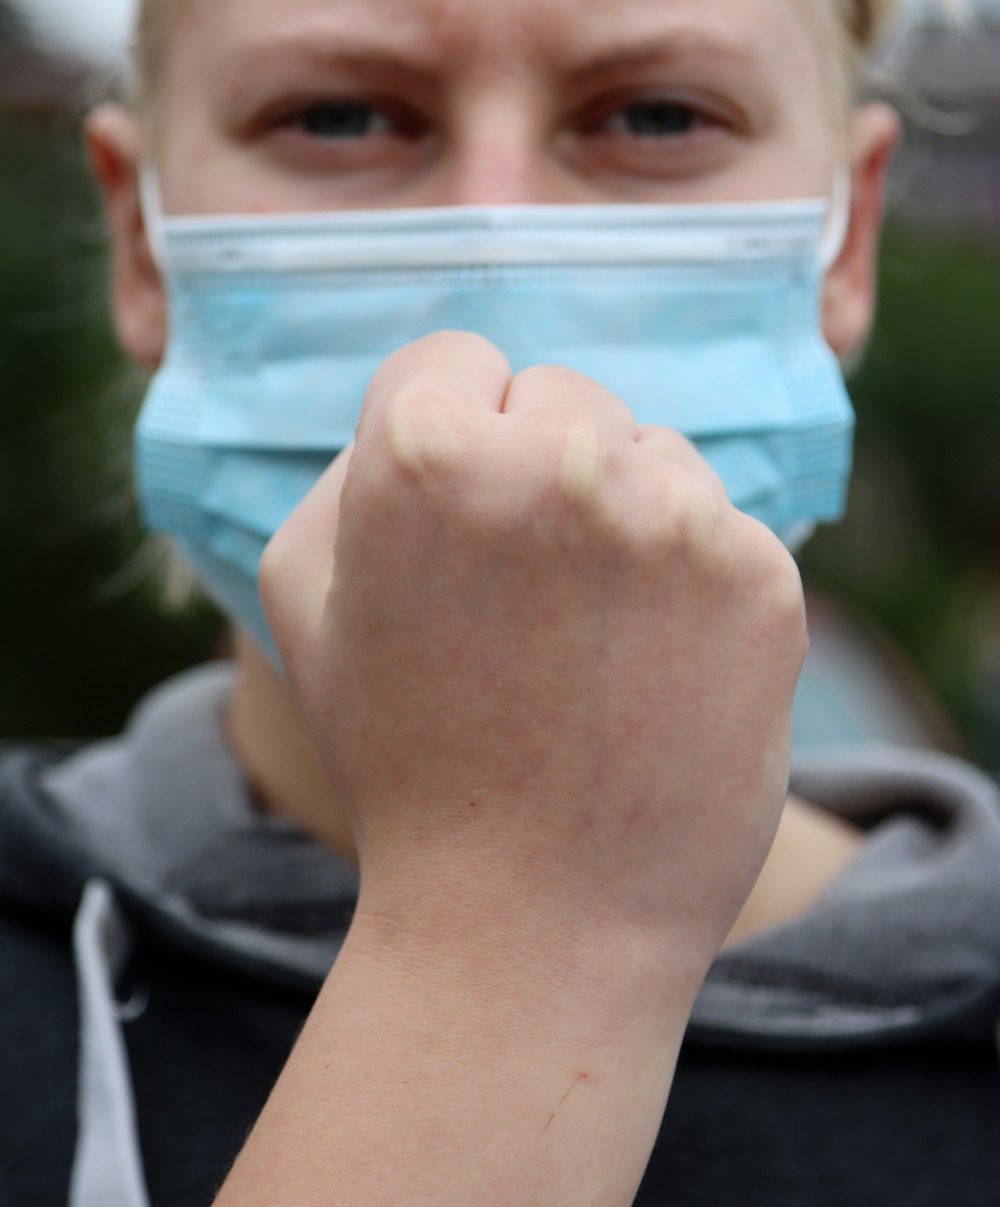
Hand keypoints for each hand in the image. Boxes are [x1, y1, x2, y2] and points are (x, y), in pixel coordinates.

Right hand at [260, 331, 806, 989]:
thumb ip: (349, 469)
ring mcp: (674, 516)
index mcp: (423, 450)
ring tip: (585, 646)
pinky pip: (720, 527)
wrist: (532, 918)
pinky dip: (691, 582)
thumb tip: (436, 402)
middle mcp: (559, 458)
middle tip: (520, 601)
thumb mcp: (305, 605)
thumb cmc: (404, 762)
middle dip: (537, 472)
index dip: (448, 443)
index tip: (454, 528)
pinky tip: (652, 670)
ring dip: (621, 522)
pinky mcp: (762, 575)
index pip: (454, 360)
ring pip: (650, 455)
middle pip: (560, 395)